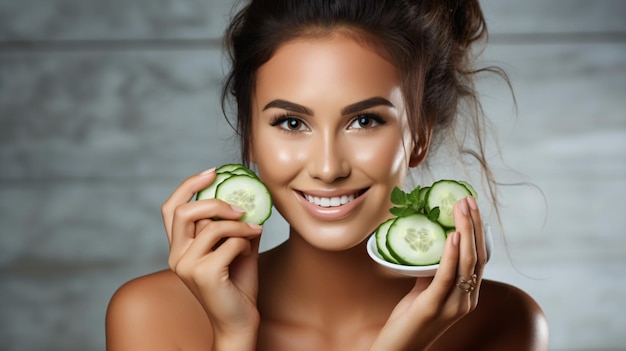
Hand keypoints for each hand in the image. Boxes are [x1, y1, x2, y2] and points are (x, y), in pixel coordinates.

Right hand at [161, 168, 262, 347]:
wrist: (240, 320)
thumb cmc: (236, 285)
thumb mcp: (236, 247)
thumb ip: (236, 223)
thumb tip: (250, 195)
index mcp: (178, 247)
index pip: (170, 208)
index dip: (188, 186)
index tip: (212, 172)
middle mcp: (176, 255)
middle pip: (183, 211)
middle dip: (215, 202)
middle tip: (239, 207)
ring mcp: (187, 266)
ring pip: (213, 227)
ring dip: (240, 226)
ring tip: (252, 233)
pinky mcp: (203, 274)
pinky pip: (229, 243)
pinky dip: (244, 244)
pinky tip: (248, 255)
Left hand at [371, 196, 486, 349]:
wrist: (398, 350)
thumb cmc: (409, 321)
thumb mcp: (424, 291)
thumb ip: (432, 272)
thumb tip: (432, 247)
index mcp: (467, 294)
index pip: (479, 257)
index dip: (477, 231)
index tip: (470, 206)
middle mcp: (467, 299)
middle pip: (477, 256)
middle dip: (474, 224)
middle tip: (467, 199)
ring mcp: (454, 305)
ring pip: (466, 263)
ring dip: (465, 231)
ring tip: (461, 208)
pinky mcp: (436, 307)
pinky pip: (446, 276)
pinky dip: (450, 254)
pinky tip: (451, 236)